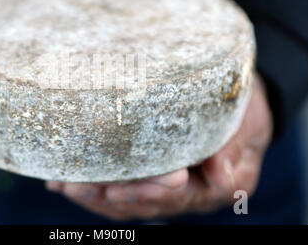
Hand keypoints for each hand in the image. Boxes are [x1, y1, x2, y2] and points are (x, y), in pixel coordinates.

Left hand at [45, 73, 272, 220]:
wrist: (241, 106)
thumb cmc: (244, 111)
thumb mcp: (246, 124)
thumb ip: (233, 147)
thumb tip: (222, 178)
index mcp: (213, 186)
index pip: (174, 196)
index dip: (143, 193)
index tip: (112, 189)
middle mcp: (188, 193)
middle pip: (142, 202)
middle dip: (105, 196)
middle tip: (71, 186)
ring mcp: (167, 187)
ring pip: (127, 199)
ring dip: (93, 193)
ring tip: (61, 184)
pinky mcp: (152, 176)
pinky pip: (122, 187)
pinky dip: (95, 184)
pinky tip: (66, 179)